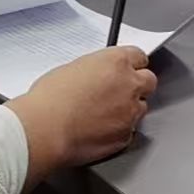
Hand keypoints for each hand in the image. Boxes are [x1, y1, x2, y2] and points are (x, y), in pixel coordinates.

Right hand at [7, 47, 157, 185]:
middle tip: (118, 91)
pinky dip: (117, 130)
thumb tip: (98, 76)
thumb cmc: (50, 99)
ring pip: (140, 108)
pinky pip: (129, 131)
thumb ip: (96, 69)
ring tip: (102, 113)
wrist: (45, 130)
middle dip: (137, 85)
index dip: (131, 64)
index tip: (127, 68)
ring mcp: (130, 113)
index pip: (139, 56)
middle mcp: (129, 85)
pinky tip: (98, 130)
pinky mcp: (125, 136)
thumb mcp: (72, 68)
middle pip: (148, 81)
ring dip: (127, 109)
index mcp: (116, 62)